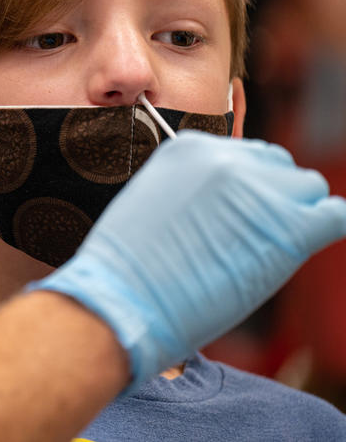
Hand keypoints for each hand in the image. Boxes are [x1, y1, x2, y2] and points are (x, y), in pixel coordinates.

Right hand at [30, 131, 345, 392]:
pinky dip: (329, 227)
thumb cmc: (128, 269)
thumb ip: (194, 189)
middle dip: (273, 199)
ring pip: (309, 190)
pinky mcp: (287, 227)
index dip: (246, 191)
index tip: (236, 218)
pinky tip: (303, 248)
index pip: (246, 156)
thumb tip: (229, 204)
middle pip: (281, 168)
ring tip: (261, 252)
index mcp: (189, 147)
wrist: (121, 299)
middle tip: (249, 238)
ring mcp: (258, 189)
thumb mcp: (153, 202)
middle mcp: (226, 157)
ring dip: (295, 218)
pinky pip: (335, 215)